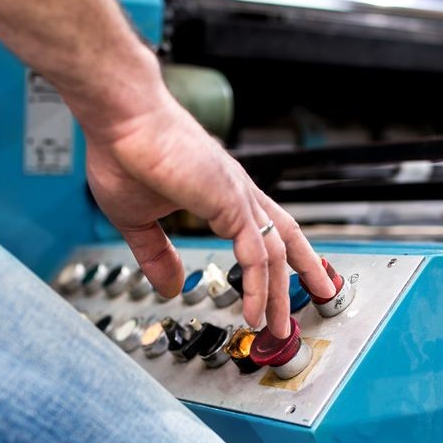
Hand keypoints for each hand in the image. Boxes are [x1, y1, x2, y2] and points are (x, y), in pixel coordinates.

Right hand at [84, 94, 331, 338]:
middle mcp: (237, 191)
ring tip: (277, 325)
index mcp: (220, 191)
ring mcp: (237, 195)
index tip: (286, 276)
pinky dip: (259, 286)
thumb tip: (170, 288)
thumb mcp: (138, 220)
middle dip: (306, 267)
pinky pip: (255, 254)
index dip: (279, 253)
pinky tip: (254, 311)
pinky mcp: (230, 202)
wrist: (120, 117)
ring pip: (274, 251)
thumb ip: (157, 255)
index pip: (263, 226)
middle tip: (321, 292)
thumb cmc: (124, 152)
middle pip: (285, 235)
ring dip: (279, 292)